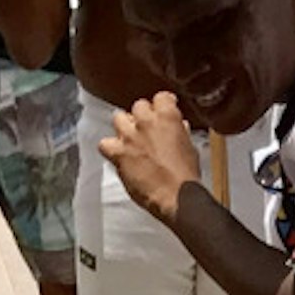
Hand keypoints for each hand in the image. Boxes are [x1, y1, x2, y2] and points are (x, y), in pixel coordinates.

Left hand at [101, 92, 202, 219]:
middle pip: (138, 106)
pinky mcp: (119, 153)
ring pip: (118, 118)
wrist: (177, 196)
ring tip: (130, 138)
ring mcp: (130, 136)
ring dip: (124, 126)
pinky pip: (104, 144)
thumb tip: (179, 127)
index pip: (161, 97)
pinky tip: (117, 154)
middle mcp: (146, 121)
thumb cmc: (186, 176)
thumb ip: (180, 132)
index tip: (162, 110)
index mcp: (168, 116)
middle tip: (146, 128)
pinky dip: (109, 148)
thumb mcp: (190, 147)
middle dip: (142, 116)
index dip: (162, 104)